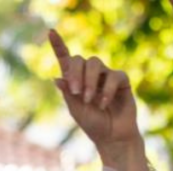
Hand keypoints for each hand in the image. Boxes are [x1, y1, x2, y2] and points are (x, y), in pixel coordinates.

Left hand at [49, 30, 138, 152]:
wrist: (113, 137)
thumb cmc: (94, 124)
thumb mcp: (76, 110)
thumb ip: (68, 93)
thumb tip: (56, 77)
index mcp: (75, 80)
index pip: (66, 59)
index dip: (58, 45)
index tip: (51, 32)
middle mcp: (90, 75)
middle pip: (80, 59)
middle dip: (75, 74)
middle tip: (76, 92)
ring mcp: (106, 76)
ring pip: (95, 63)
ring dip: (89, 81)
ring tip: (89, 100)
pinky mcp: (121, 81)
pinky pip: (113, 75)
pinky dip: (106, 90)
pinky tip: (103, 103)